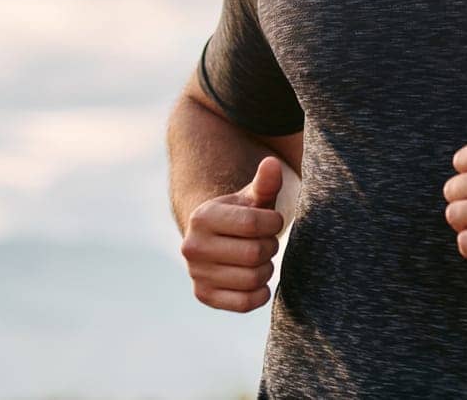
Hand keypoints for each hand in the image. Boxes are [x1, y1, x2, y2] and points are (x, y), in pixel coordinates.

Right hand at [181, 155, 285, 312]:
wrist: (216, 239)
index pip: (254, 224)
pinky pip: (244, 303)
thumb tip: (272, 164)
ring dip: (267, 270)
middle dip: (270, 247)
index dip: (273, 223)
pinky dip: (259, 294)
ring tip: (260, 259)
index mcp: (203, 217)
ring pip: (252, 279)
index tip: (273, 221)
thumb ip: (265, 182)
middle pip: (254, 253)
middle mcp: (192, 246)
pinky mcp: (204, 296)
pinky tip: (258, 281)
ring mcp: (196, 274)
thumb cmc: (241, 215)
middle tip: (266, 242)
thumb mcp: (253, 198)